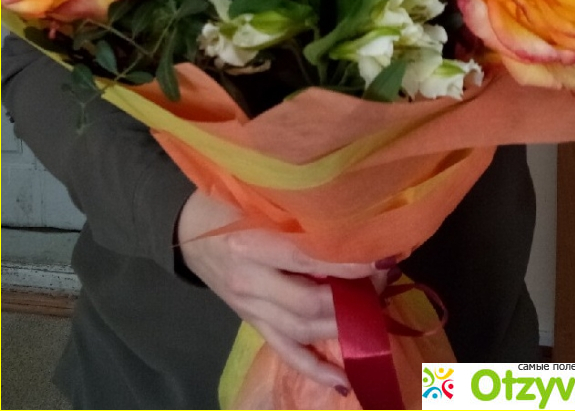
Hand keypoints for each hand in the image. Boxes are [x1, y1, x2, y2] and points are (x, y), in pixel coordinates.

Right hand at [177, 190, 385, 392]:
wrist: (185, 230)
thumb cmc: (226, 204)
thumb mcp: (256, 199)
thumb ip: (296, 212)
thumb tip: (350, 219)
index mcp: (251, 243)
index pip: (307, 258)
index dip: (347, 263)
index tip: (380, 257)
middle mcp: (250, 281)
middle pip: (308, 302)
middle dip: (351, 296)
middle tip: (382, 280)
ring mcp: (250, 307)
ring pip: (301, 329)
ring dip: (341, 327)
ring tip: (374, 315)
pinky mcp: (251, 322)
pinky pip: (284, 350)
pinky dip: (312, 367)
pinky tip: (341, 380)